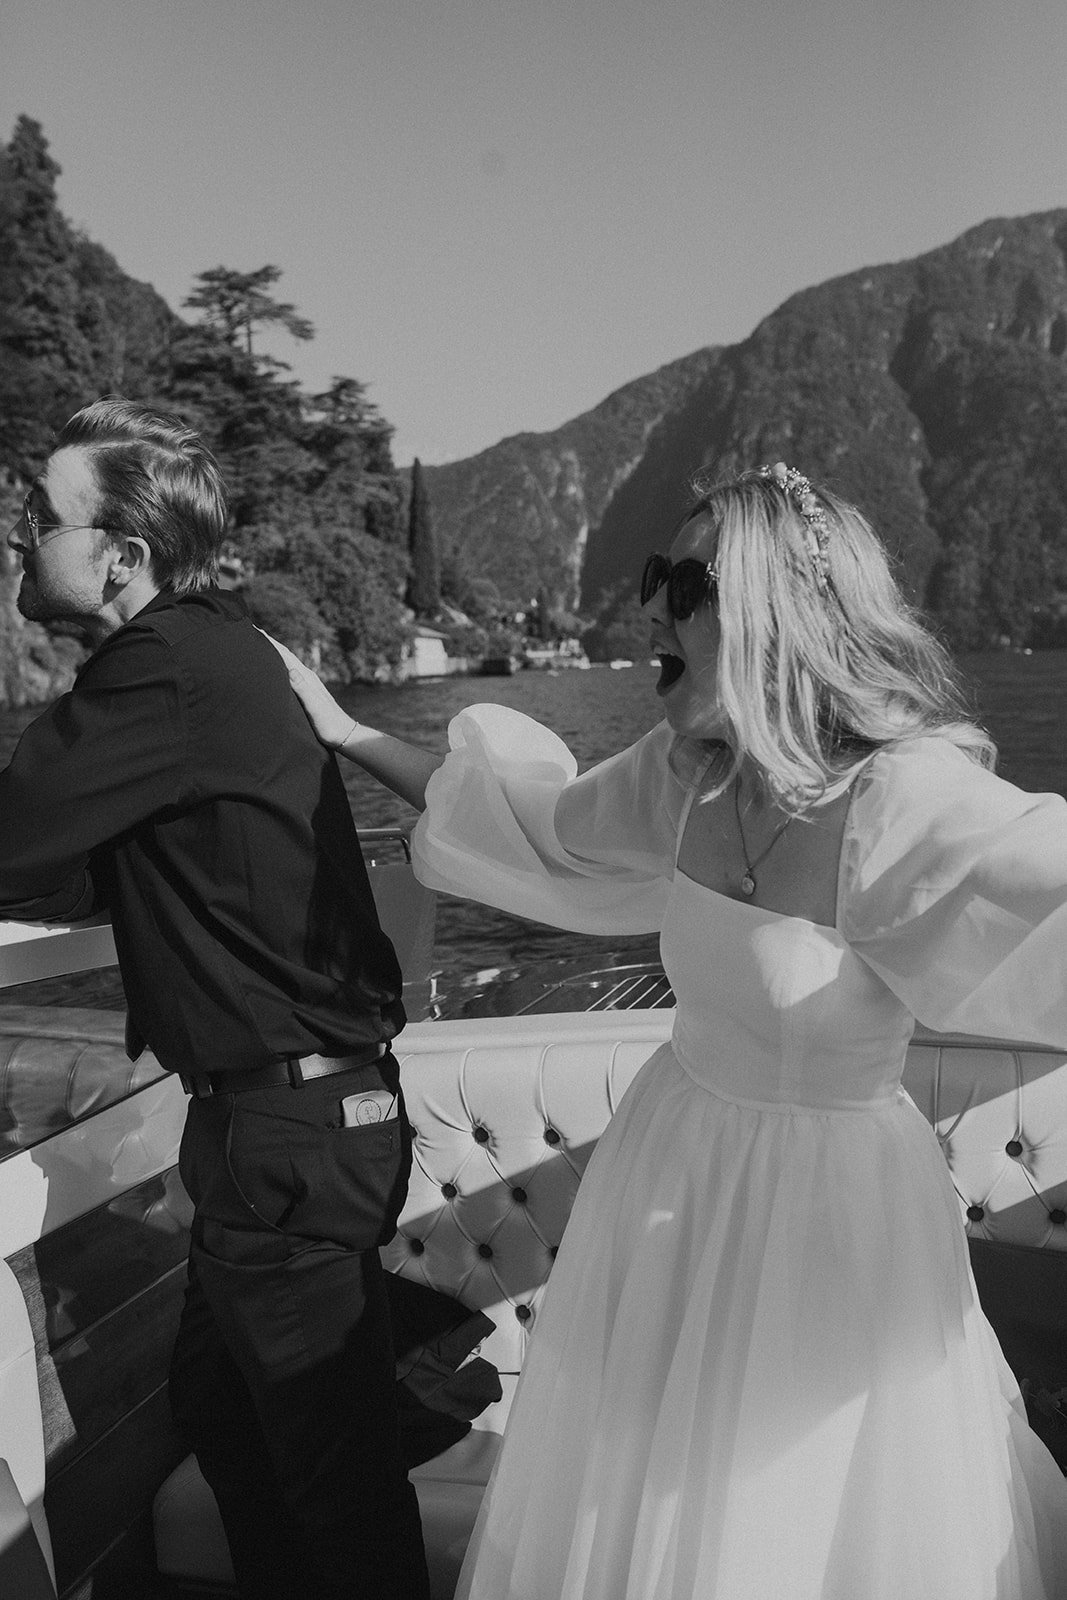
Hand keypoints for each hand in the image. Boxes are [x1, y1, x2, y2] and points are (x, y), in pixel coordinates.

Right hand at [258, 630, 355, 749]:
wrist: (344, 735)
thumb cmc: (328, 724)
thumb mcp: (314, 707)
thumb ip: (303, 689)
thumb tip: (292, 669)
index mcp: (307, 678)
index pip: (285, 656)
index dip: (270, 643)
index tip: (256, 631)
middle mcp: (307, 677)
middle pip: (286, 655)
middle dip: (270, 643)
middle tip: (254, 631)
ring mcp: (308, 684)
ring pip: (287, 663)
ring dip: (275, 652)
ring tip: (261, 644)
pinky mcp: (308, 692)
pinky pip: (290, 673)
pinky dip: (281, 665)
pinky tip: (277, 667)